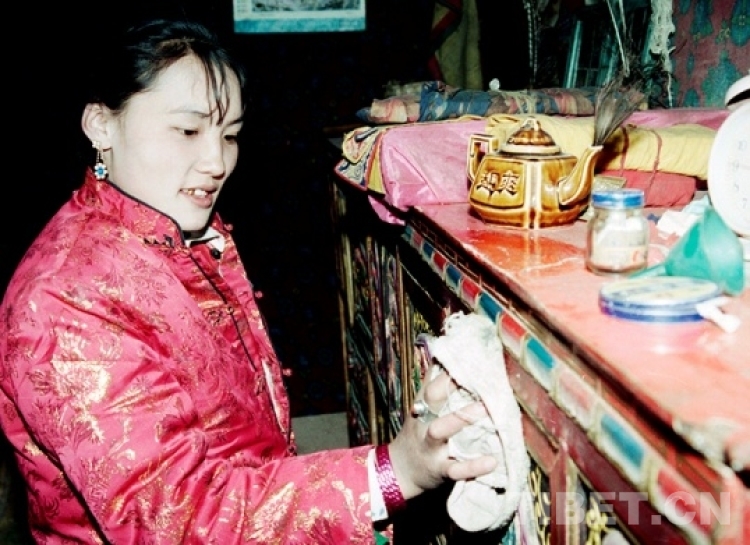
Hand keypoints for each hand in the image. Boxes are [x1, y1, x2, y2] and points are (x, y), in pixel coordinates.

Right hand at [386, 364, 496, 499]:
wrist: (400, 471)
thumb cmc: (418, 433)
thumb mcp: (421, 410)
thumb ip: (434, 385)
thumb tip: (444, 354)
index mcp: (422, 407)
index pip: (432, 383)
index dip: (448, 371)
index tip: (469, 359)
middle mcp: (423, 423)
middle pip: (431, 400)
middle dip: (450, 388)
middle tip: (478, 379)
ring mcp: (430, 447)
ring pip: (440, 430)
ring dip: (460, 420)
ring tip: (486, 411)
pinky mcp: (440, 470)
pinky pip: (455, 469)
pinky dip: (473, 467)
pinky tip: (492, 461)